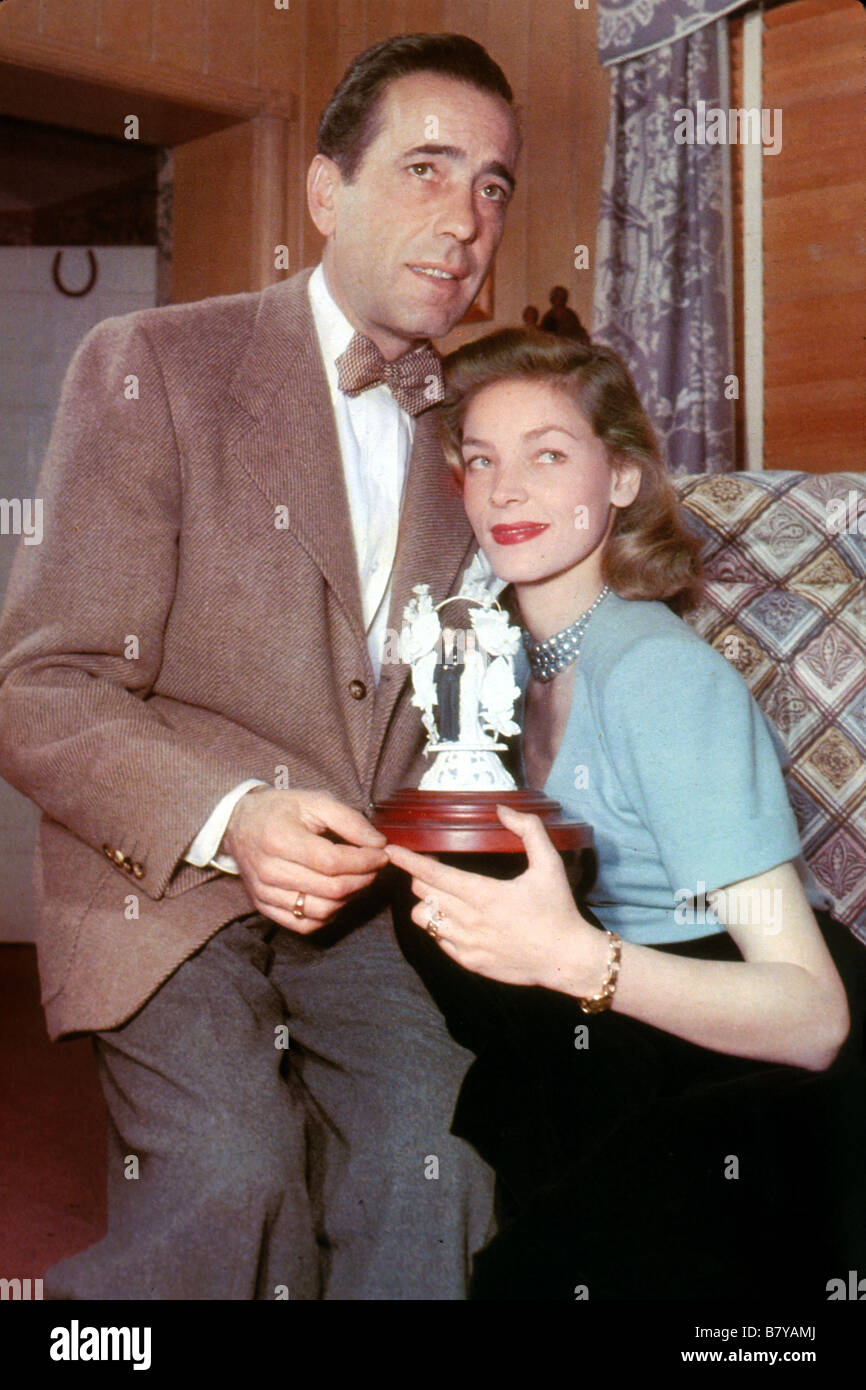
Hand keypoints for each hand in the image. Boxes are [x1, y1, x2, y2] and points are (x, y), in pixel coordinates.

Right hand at [224, 787, 387, 931]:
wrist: (239, 823)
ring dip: (349, 897)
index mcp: (280, 839)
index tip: (382, 854)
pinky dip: (328, 914)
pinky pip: (305, 924)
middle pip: (331, 889)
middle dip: (364, 879)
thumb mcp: (316, 801)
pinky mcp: (264, 908)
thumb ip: (350, 820)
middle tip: (374, 866)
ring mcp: (265, 893)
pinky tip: (336, 896)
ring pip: (322, 911)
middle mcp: (269, 871)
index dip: (365, 861)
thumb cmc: (281, 810)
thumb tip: (379, 844)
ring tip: (357, 878)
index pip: (333, 862)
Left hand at [385, 803, 600, 987]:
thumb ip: (528, 830)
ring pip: (424, 919)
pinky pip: (439, 940)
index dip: (409, 861)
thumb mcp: (550, 864)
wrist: (566, 959)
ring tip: (445, 896)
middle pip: (424, 894)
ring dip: (429, 903)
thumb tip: (502, 810)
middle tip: (436, 871)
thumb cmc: (558, 909)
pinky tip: (458, 920)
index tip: (392, 850)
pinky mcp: (469, 963)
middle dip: (423, 878)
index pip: (433, 875)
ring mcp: (467, 945)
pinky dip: (441, 926)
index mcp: (484, 895)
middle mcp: (469, 921)